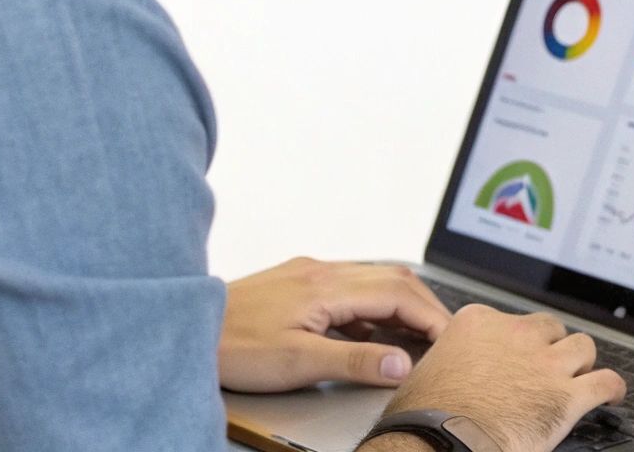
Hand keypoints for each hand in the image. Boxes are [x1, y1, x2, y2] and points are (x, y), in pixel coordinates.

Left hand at [219, 258, 450, 391]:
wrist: (183, 330)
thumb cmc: (232, 348)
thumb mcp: (297, 362)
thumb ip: (354, 361)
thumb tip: (402, 363)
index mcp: (327, 286)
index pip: (399, 293)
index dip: (431, 316)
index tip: (451, 338)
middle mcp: (321, 271)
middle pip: (393, 279)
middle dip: (425, 305)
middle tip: (445, 334)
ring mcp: (308, 273)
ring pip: (373, 279)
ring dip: (401, 303)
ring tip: (417, 334)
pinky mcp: (296, 281)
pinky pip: (350, 286)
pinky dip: (374, 306)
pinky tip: (371, 331)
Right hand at [365, 304, 626, 451]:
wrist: (439, 443)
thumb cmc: (426, 416)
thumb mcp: (430, 368)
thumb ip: (454, 356)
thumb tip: (456, 366)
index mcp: (481, 322)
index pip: (513, 320)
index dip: (519, 341)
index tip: (519, 353)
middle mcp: (517, 335)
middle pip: (551, 329)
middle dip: (552, 347)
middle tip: (548, 368)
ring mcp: (545, 364)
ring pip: (583, 347)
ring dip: (582, 363)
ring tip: (581, 376)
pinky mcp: (566, 396)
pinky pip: (606, 381)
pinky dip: (613, 388)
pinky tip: (613, 395)